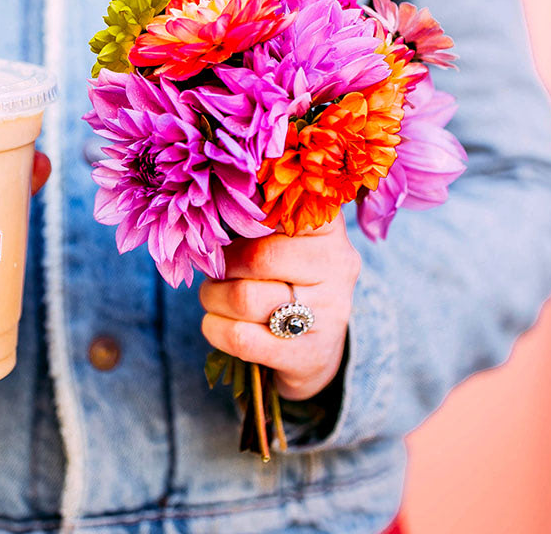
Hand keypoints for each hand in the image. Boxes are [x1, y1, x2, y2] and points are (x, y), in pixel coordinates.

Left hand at [198, 216, 359, 400]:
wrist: (312, 349)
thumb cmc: (286, 279)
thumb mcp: (283, 240)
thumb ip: (257, 215)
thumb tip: (216, 194)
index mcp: (328, 229)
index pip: (280, 209)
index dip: (244, 217)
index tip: (229, 227)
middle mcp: (337, 268)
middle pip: (256, 258)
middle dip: (220, 266)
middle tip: (214, 270)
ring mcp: (328, 315)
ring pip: (243, 298)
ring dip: (212, 296)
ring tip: (215, 294)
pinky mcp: (308, 355)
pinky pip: (241, 338)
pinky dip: (215, 328)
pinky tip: (217, 322)